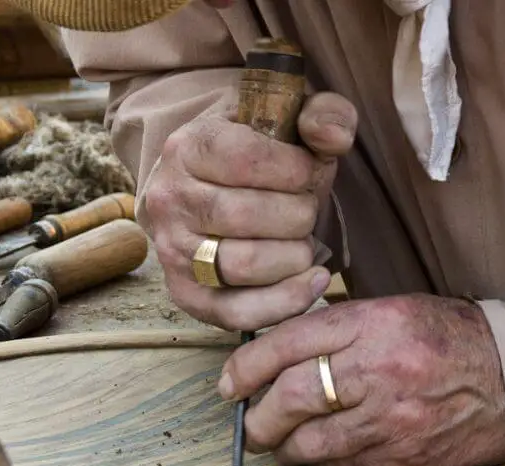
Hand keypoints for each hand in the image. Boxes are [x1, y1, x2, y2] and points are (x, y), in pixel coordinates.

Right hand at [140, 92, 358, 331]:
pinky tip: (312, 280)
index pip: (248, 159)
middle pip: (247, 215)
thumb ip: (323, 114)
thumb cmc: (256, 155)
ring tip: (303, 241)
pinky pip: (237, 312)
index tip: (308, 171)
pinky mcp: (187, 295)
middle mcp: (170, 199)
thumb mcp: (287, 120)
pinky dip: (284, 301)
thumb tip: (335, 137)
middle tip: (306, 210)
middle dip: (298, 214)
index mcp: (188, 146)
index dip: (296, 169)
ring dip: (294, 256)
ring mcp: (173, 250)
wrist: (204, 188)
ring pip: (244, 265)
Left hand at [217, 294, 504, 465]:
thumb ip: (338, 327)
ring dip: (283, 446)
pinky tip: (320, 453)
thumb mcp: (394, 311)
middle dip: (257, 416)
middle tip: (249, 422)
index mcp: (373, 323)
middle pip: (290, 397)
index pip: (287, 344)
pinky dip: (320, 462)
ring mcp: (390, 419)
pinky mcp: (402, 458)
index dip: (245, 366)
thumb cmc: (451, 338)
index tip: (229, 383)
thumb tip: (276, 349)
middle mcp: (377, 370)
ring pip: (308, 442)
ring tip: (279, 442)